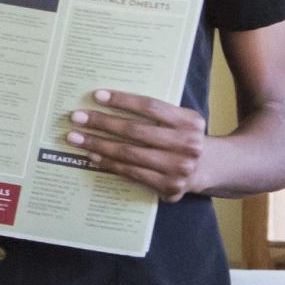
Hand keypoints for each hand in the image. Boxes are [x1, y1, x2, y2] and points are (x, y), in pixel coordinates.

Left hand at [65, 89, 206, 201]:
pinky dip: (109, 163)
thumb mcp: (179, 117)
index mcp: (189, 121)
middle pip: (135, 131)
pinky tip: (93, 155)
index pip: (150, 106)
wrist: (208, 167)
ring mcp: (178, 169)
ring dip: (98, 145)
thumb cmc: (182, 135)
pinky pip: (131, 173)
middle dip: (101, 123)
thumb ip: (154, 110)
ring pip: (129, 154)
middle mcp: (187, 145)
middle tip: (76, 117)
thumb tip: (107, 98)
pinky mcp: (169, 188)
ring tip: (76, 138)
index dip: (122, 100)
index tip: (96, 95)